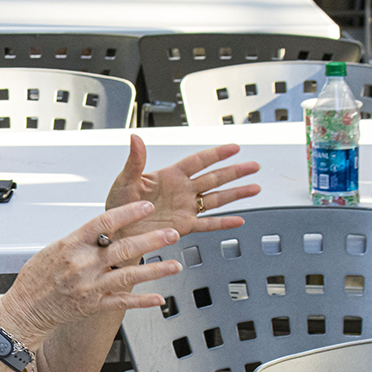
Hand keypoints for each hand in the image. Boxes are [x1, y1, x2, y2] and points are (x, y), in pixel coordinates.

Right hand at [0, 201, 183, 348]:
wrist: (25, 309)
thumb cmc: (36, 279)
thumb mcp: (54, 249)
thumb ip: (80, 240)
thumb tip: (103, 230)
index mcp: (71, 246)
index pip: (104, 223)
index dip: (128, 213)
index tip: (145, 206)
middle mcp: (82, 265)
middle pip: (123, 248)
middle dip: (151, 240)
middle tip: (172, 233)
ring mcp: (90, 286)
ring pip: (129, 275)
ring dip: (155, 270)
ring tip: (174, 264)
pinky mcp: (94, 305)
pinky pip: (122, 302)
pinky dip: (142, 301)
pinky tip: (159, 298)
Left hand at [105, 135, 260, 248]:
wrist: (116, 233)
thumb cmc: (118, 205)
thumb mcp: (125, 181)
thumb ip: (135, 161)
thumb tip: (135, 138)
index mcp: (169, 176)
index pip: (198, 161)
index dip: (216, 154)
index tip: (234, 147)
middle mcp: (181, 191)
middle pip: (214, 178)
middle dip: (235, 172)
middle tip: (253, 166)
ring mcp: (185, 208)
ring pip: (216, 199)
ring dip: (235, 194)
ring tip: (255, 188)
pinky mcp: (184, 226)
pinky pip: (207, 224)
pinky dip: (223, 223)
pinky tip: (237, 220)